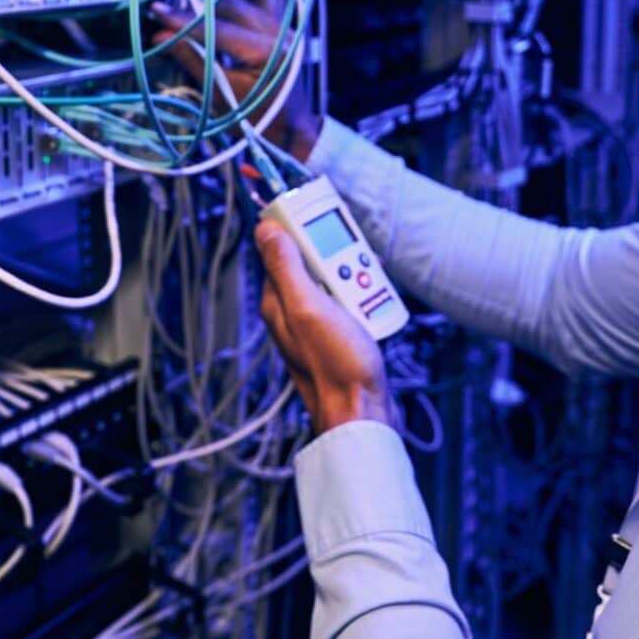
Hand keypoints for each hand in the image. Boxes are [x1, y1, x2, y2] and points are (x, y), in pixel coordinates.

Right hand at [149, 0, 319, 159]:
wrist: (292, 132)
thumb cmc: (256, 121)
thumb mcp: (220, 96)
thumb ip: (192, 60)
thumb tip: (160, 36)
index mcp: (268, 54)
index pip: (218, 28)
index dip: (184, 20)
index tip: (157, 10)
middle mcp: (282, 34)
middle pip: (234, 3)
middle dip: (199, 5)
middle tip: (172, 13)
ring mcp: (288, 27)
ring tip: (204, 7)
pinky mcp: (287, 27)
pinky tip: (228, 10)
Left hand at [254, 220, 396, 434]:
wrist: (364, 413)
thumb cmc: (335, 366)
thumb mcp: (309, 307)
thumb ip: (286, 268)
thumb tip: (265, 231)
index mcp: (277, 303)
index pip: (282, 250)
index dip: (302, 233)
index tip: (323, 225)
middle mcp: (293, 313)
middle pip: (314, 265)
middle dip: (339, 262)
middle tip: (351, 274)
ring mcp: (317, 325)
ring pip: (337, 284)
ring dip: (357, 283)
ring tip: (365, 298)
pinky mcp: (339, 335)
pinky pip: (352, 305)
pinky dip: (366, 303)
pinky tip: (373, 312)